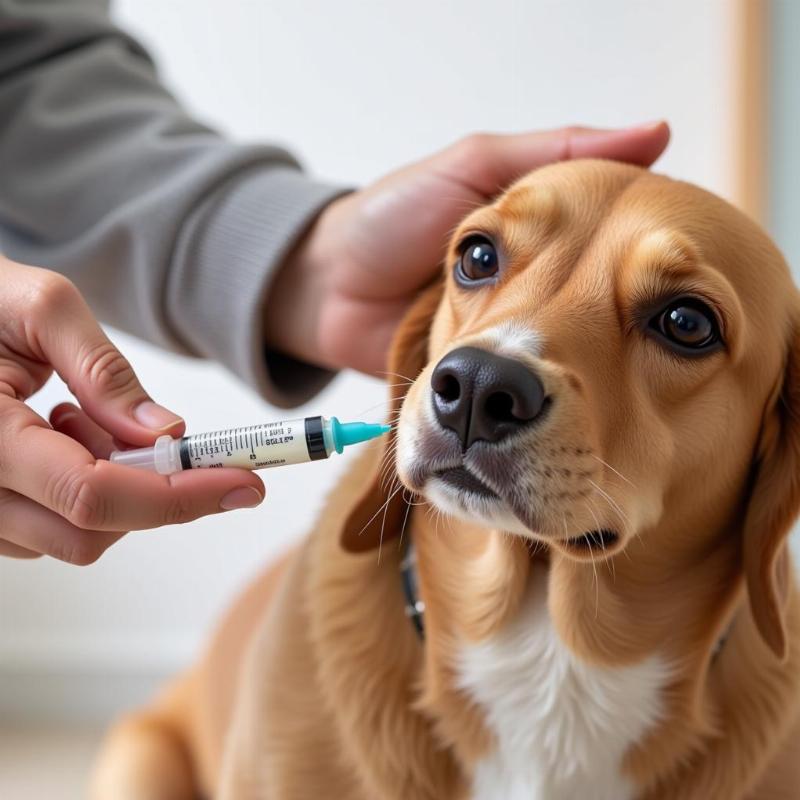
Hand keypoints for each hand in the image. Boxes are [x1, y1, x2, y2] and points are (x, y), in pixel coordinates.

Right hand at [0, 257, 264, 563]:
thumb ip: (104, 372)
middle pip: (88, 532)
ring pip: (71, 537)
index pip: (92, 493)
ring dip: (110, 484)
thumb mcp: (40, 308)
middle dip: (146, 490)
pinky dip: (82, 489)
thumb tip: (165, 434)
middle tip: (147, 427)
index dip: (179, 495)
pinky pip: (47, 529)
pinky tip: (59, 433)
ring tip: (76, 411)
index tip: (244, 484)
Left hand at [265, 122, 669, 373]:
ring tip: (622, 394)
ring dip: (575, 376)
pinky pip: (507, 394)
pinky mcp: (472, 386)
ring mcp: (500, 346)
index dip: (644, 271)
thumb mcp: (471, 169)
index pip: (612, 257)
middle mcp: (528, 296)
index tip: (673, 289)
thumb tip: (658, 132)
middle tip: (652, 356)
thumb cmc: (388, 217)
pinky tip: (562, 415)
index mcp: (540, 246)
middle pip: (591, 315)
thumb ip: (552, 151)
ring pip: (554, 361)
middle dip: (616, 336)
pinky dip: (528, 401)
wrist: (320, 286)